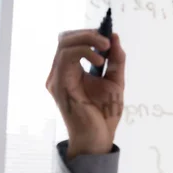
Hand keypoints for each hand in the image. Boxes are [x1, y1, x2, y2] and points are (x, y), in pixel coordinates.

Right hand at [46, 29, 125, 158]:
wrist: (98, 138)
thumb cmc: (104, 115)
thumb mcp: (115, 81)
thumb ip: (115, 60)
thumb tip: (114, 37)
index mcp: (70, 71)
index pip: (72, 42)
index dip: (89, 35)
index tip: (108, 38)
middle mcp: (60, 73)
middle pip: (65, 39)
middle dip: (87, 34)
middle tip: (107, 41)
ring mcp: (57, 78)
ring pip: (64, 44)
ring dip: (87, 40)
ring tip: (105, 48)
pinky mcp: (59, 84)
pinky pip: (66, 57)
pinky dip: (84, 52)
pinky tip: (99, 61)